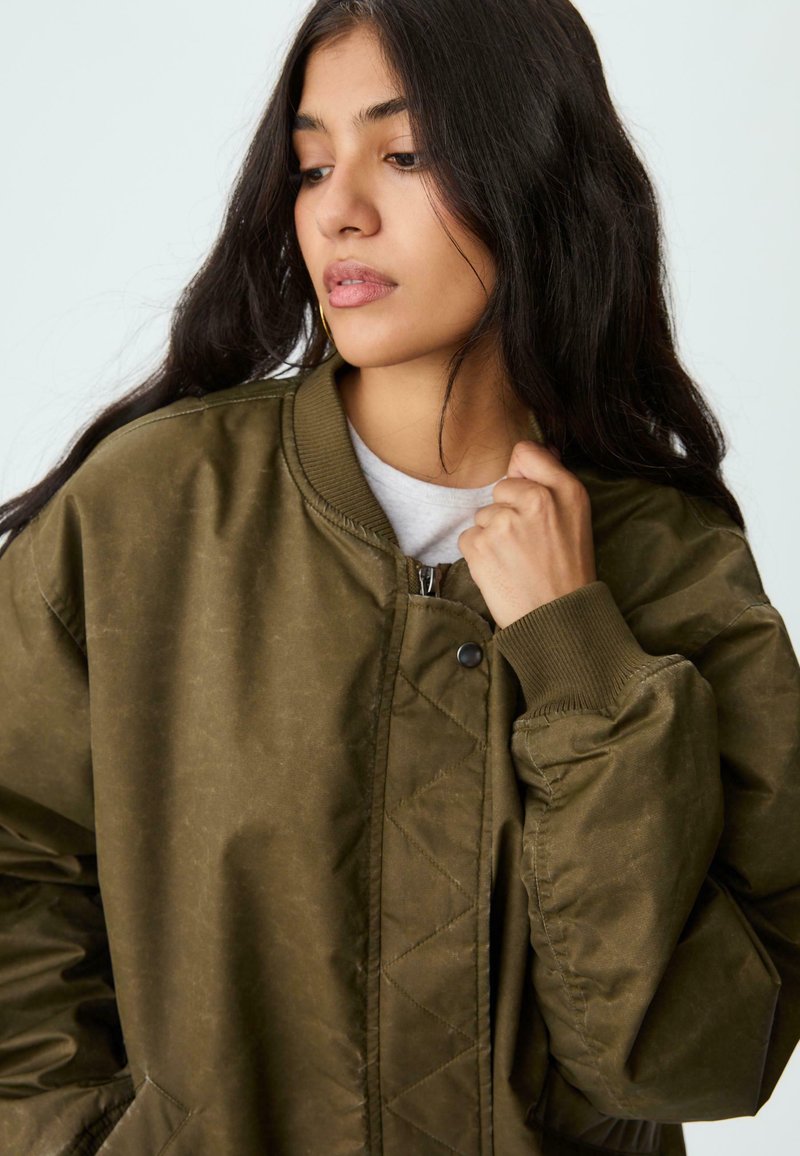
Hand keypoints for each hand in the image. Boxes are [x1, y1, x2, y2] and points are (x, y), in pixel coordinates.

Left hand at [457, 441, 596, 628]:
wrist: (558, 620)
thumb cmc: (568, 570)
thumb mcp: (576, 517)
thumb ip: (551, 479)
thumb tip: (524, 452)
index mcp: (564, 490)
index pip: (524, 453)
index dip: (521, 476)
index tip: (527, 500)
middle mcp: (535, 500)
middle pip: (500, 488)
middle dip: (507, 512)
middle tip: (528, 544)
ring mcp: (504, 522)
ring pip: (483, 514)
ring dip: (493, 536)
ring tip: (516, 560)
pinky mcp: (480, 545)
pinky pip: (468, 536)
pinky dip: (479, 554)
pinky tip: (501, 569)